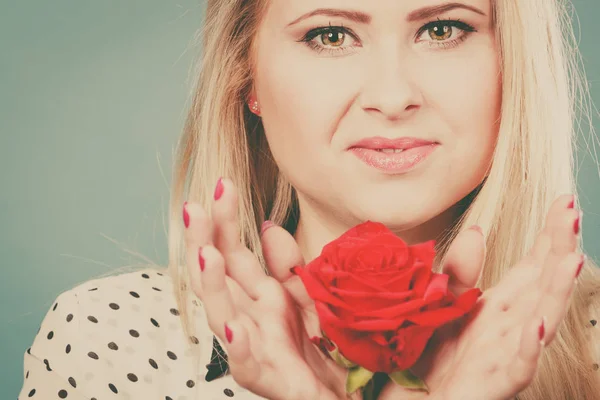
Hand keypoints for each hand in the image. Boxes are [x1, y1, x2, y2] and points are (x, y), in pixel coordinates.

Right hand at [184, 178, 350, 399]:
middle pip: (217, 276)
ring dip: (211, 286)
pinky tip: (235, 327)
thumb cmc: (327, 344)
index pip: (233, 252)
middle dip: (203, 241)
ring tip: (206, 254)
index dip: (224, 221)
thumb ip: (289, 265)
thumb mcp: (311, 294)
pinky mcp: (269, 379)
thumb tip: (268, 227)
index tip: (221, 185)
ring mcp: (256, 347)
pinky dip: (238, 348)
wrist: (350, 390)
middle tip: (195, 207)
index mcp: (261, 294)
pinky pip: (247, 366)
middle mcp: (251, 315)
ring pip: (221, 316)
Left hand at [380, 194, 581, 399]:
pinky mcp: (492, 383)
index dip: (550, 235)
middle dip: (560, 250)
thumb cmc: (431, 353)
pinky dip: (529, 348)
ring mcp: (504, 354)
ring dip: (556, 292)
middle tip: (573, 213)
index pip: (532, 264)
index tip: (564, 200)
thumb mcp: (442, 302)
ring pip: (540, 321)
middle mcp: (508, 326)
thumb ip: (460, 270)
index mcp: (498, 305)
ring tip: (572, 260)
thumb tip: (476, 230)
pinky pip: (517, 368)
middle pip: (541, 284)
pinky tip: (538, 326)